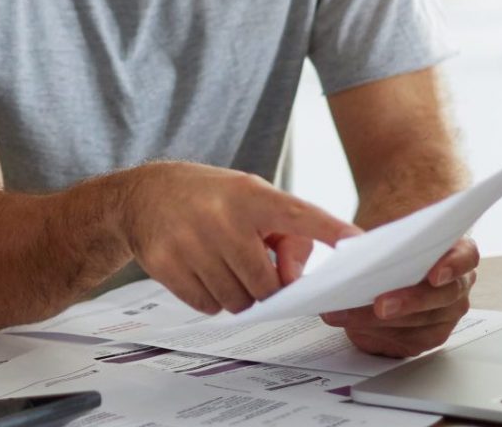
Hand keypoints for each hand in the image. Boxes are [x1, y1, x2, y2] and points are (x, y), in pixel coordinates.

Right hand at [122, 162, 362, 314]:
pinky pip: (208, 306)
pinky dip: (210, 298)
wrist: (143, 195)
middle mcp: (221, 218)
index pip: (298, 215)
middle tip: (250, 267)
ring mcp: (191, 243)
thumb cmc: (208, 197)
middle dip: (264, 286)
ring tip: (223, 266)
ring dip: (237, 294)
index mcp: (249, 196)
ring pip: (237, 302)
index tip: (358, 245)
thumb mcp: (250, 197)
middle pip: (267, 286)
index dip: (330, 231)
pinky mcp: (167, 265)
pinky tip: (201, 270)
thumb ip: (286, 235)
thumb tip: (295, 281)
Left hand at [322, 236, 479, 357]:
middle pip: (441, 297)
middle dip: (409, 302)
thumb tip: (350, 242)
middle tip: (380, 305)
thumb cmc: (389, 239)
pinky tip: (353, 326)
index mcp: (456, 251)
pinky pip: (408, 339)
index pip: (465, 257)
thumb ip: (370, 233)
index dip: (453, 266)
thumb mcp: (379, 224)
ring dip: (381, 322)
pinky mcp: (427, 334)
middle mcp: (456, 285)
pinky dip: (378, 334)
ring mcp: (445, 313)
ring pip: (421, 323)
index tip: (434, 275)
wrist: (380, 259)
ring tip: (346, 315)